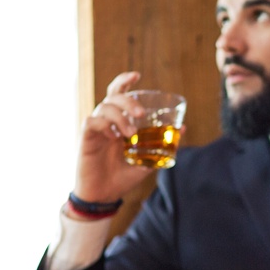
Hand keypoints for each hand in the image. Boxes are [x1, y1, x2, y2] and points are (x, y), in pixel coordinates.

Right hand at [72, 71, 157, 206]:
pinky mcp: (86, 138)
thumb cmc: (123, 176)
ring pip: (104, 107)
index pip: (118, 94)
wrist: (105, 195)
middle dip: (128, 100)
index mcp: (119, 122)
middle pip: (113, 96)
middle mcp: (107, 121)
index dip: (125, 81)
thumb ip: (162, 144)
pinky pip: (93, 122)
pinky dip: (105, 125)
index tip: (137, 75)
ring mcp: (96, 129)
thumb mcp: (148, 159)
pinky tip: (114, 137)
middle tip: (141, 114)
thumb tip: (182, 129)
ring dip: (121, 116)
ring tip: (130, 134)